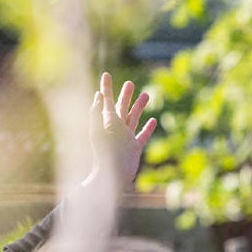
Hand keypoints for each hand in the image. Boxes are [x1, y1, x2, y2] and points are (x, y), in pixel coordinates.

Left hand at [88, 72, 156, 189]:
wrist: (111, 176)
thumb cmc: (104, 155)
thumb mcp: (100, 131)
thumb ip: (98, 113)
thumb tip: (98, 96)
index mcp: (106, 122)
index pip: (106, 101)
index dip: (106, 88)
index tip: (106, 75)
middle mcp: (116, 129)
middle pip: (121, 108)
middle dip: (125, 96)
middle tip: (130, 83)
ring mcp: (125, 138)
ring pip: (134, 118)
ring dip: (139, 107)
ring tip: (146, 94)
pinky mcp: (134, 148)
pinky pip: (142, 135)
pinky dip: (147, 128)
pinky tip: (153, 120)